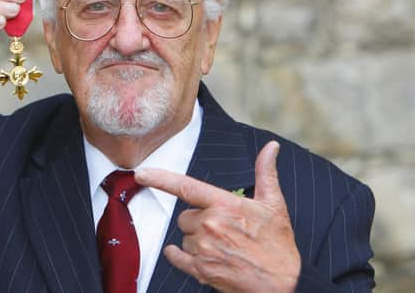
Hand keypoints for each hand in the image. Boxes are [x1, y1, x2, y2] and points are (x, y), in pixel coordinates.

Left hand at [135, 141, 299, 292]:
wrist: (285, 284)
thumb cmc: (278, 244)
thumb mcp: (273, 204)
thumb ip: (265, 172)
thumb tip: (271, 147)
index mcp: (224, 205)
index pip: (185, 187)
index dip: (160, 178)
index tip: (141, 173)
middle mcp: (210, 225)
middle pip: (185, 216)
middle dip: (198, 220)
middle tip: (223, 229)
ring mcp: (204, 248)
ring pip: (184, 236)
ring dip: (196, 239)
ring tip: (222, 246)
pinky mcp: (201, 270)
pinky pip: (176, 256)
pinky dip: (179, 255)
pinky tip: (197, 256)